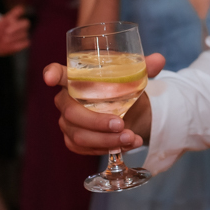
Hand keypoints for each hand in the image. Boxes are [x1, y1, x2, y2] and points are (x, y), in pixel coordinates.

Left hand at [0, 6, 29, 55]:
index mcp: (11, 19)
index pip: (18, 12)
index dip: (20, 11)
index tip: (20, 10)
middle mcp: (18, 26)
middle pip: (25, 23)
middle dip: (17, 27)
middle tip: (6, 31)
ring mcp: (21, 34)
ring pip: (24, 34)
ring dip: (15, 37)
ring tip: (4, 40)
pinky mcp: (22, 43)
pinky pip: (26, 42)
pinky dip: (20, 44)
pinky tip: (11, 45)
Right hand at [45, 53, 165, 155]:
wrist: (126, 109)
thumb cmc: (122, 87)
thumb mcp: (134, 77)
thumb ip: (144, 67)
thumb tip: (158, 60)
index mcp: (76, 78)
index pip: (59, 73)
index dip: (52, 74)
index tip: (50, 78)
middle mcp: (66, 99)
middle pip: (71, 112)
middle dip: (96, 121)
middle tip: (121, 124)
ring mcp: (67, 122)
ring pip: (79, 135)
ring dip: (106, 140)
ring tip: (131, 138)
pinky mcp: (73, 139)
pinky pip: (84, 148)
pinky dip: (106, 149)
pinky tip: (126, 146)